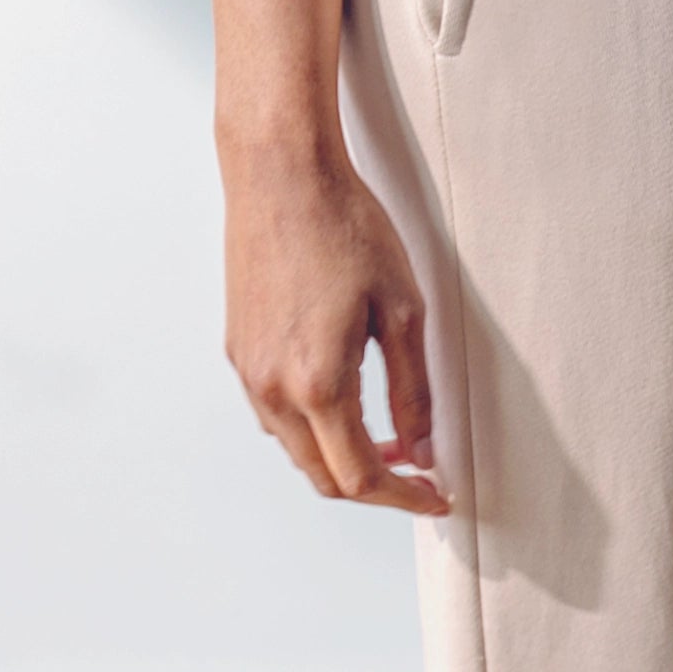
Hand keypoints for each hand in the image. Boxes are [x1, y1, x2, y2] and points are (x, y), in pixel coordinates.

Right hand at [222, 140, 449, 515]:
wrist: (281, 173)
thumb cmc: (344, 226)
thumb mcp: (403, 311)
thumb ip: (413, 391)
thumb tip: (422, 446)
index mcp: (317, 383)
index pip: (360, 476)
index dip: (404, 497)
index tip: (435, 496)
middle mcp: (271, 387)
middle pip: (322, 477)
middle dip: (373, 488)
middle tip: (417, 476)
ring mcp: (247, 371)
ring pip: (295, 450)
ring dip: (340, 459)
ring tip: (389, 440)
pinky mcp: (237, 350)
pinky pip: (274, 416)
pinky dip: (312, 429)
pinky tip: (345, 403)